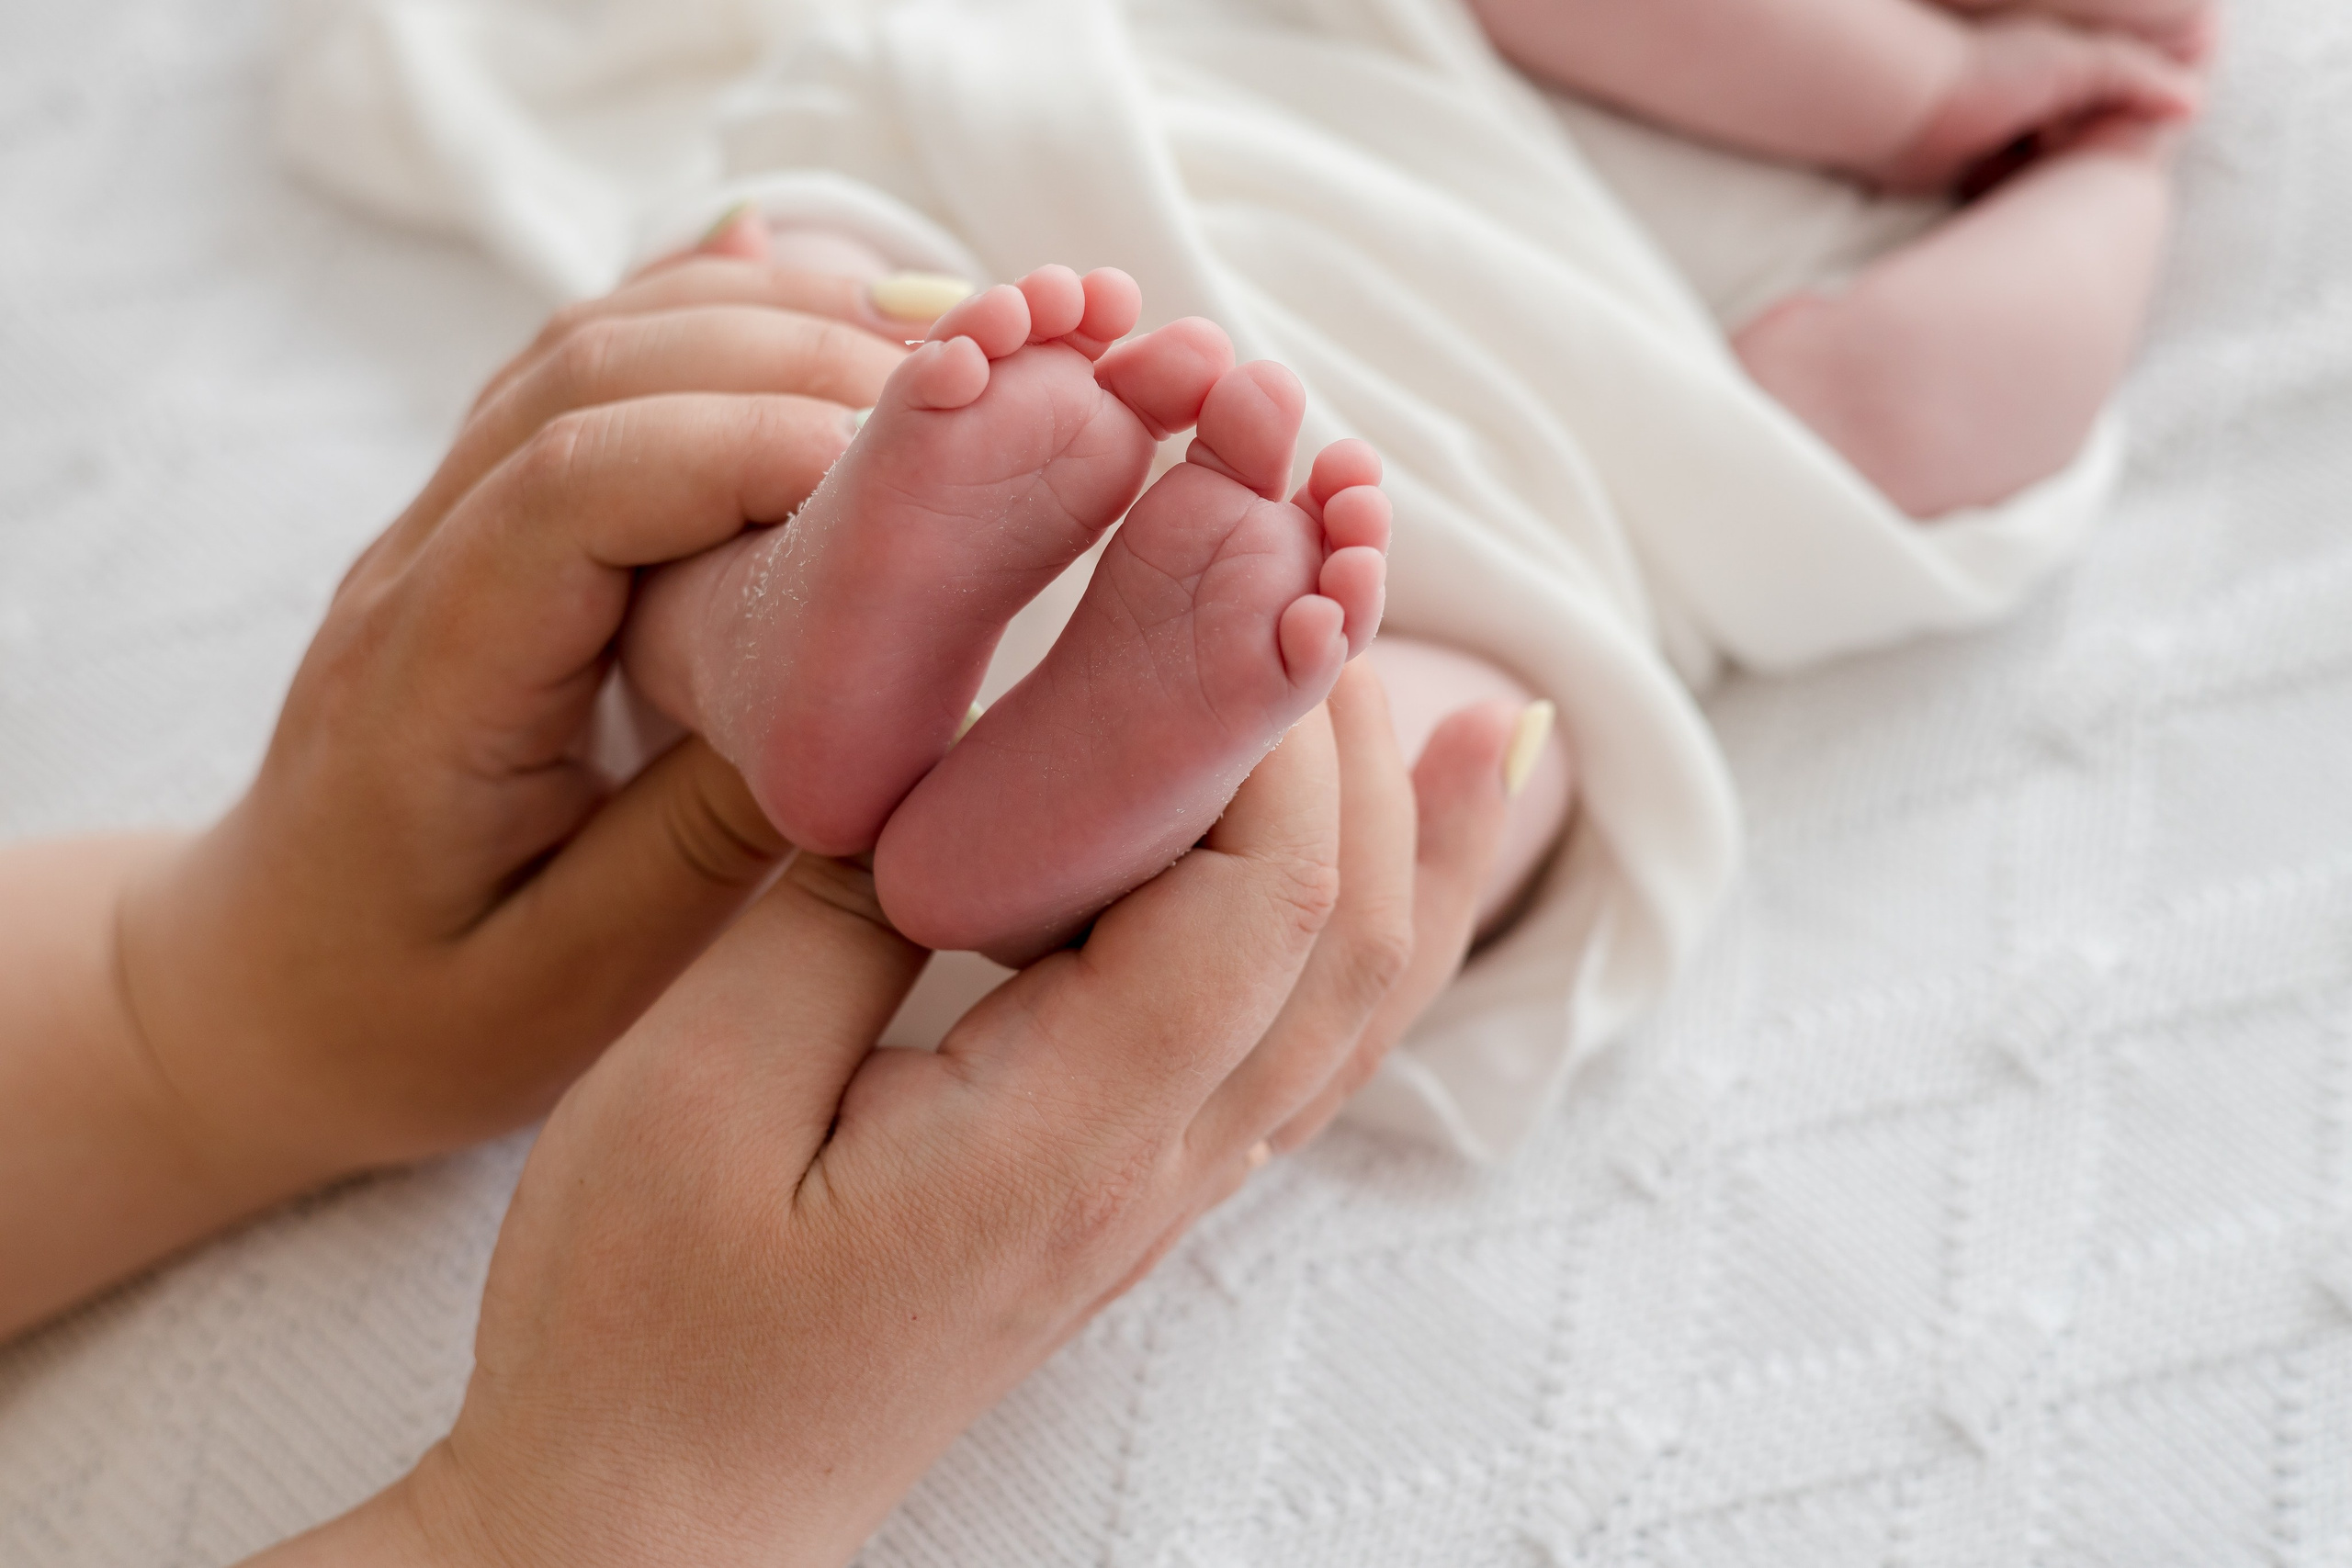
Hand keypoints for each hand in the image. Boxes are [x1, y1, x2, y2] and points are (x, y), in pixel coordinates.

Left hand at [0, 249, 958, 1335]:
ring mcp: (446, 527)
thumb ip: (704, 839)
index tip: (910, 486)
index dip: (751, 450)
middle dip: (795, 358)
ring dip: (768, 319)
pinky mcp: (492, 526)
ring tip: (940, 353)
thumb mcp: (571, 983)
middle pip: (597, 373)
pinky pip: (594, 371)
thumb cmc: (412, 1014)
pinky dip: (711, 314)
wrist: (265, 1001)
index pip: (578, 488)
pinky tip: (811, 286)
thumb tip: (865, 709)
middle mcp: (424, 566)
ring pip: (598, 342)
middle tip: (975, 404)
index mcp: (431, 683)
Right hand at [249, 663, 1513, 1567]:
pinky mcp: (1129, 1185)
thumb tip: (934, 758)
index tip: (1223, 551)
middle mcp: (1159, 1162)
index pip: (1258, 887)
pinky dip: (1370, 914)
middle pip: (1344, 918)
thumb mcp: (693, 1094)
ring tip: (1379, 649)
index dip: (1264, 709)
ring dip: (1385, 809)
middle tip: (1293, 545)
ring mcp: (1161, 1185)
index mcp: (1066, 1131)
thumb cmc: (642, 1329)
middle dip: (1341, 716)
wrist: (654, 1523)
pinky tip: (1392, 833)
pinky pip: (1306, 1036)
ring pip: (1357, 985)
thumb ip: (832, 907)